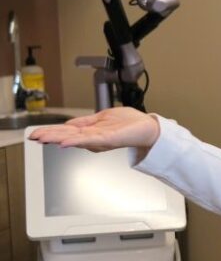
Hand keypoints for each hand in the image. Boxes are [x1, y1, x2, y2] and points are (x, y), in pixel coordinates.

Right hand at [28, 107, 159, 152]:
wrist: (148, 129)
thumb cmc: (130, 124)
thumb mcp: (102, 118)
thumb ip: (86, 122)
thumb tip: (69, 124)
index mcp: (90, 131)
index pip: (66, 131)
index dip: (51, 132)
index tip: (36, 133)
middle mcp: (93, 138)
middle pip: (66, 136)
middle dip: (49, 136)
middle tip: (33, 136)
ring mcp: (99, 140)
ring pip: (73, 139)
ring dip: (57, 138)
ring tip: (43, 138)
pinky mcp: (108, 140)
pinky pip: (88, 141)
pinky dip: (75, 141)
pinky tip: (64, 142)